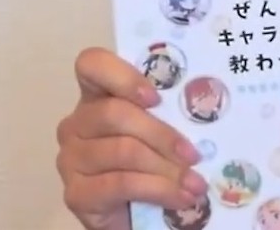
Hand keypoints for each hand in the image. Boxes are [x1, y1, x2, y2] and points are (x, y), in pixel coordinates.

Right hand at [55, 47, 207, 229]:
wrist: (136, 214)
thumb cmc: (153, 161)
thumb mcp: (163, 130)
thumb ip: (171, 113)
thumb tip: (208, 107)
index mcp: (98, 97)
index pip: (92, 65)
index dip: (122, 75)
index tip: (156, 97)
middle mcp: (77, 124)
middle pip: (115, 113)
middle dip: (162, 134)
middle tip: (194, 154)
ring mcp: (71, 159)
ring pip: (123, 151)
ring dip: (167, 168)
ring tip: (195, 183)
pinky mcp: (76, 193)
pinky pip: (121, 184)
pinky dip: (158, 190)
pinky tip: (181, 197)